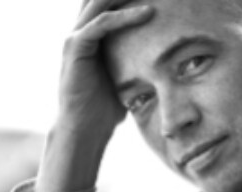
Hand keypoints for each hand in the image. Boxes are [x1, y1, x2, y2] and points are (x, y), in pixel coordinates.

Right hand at [31, 0, 152, 191]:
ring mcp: (75, 39)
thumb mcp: (125, 74)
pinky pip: (101, 24)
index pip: (108, 2)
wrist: (83, 128)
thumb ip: (135, 57)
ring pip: (99, 3)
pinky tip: (148, 13)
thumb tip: (167, 55)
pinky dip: (124, 16)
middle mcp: (80, 32)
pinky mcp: (76, 49)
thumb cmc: (105, 107)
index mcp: (90, 35)